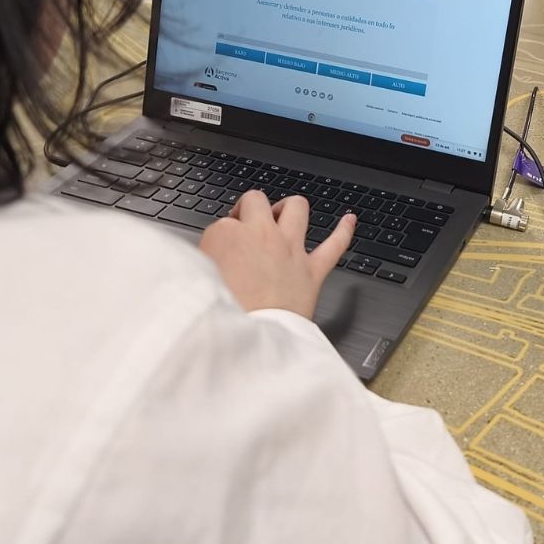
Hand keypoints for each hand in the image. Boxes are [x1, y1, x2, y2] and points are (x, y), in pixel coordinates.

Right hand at [199, 191, 355, 317]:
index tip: (219, 251)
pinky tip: (349, 220)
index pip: (222, 223)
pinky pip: (335, 245)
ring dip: (289, 207)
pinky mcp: (312, 271)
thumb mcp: (195, 281)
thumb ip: (202, 263)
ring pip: (296, 208)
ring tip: (282, 214)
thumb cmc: (218, 318)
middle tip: (245, 224)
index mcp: (226, 236)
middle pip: (256, 200)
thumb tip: (206, 257)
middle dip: (250, 207)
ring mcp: (289, 250)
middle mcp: (261, 235)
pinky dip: (343, 231)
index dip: (221, 237)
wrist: (248, 343)